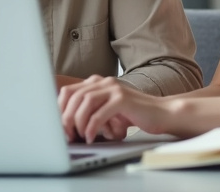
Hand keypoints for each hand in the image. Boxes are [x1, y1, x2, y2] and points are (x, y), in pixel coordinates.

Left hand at [58, 75, 172, 142]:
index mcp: (97, 82)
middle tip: (67, 135)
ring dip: (78, 122)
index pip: (68, 91)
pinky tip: (91, 137)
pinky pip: (99, 113)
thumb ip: (90, 110)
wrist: (161, 113)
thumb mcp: (108, 109)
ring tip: (79, 136)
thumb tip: (65, 125)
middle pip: (74, 96)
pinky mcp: (123, 99)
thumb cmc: (134, 114)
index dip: (59, 109)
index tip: (58, 127)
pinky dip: (92, 127)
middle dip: (66, 118)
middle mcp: (104, 82)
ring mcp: (114, 88)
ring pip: (85, 102)